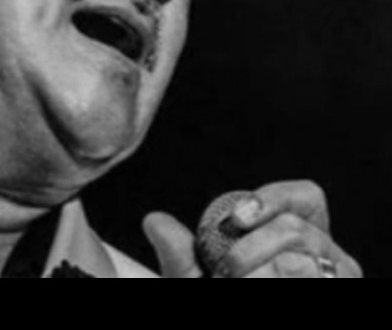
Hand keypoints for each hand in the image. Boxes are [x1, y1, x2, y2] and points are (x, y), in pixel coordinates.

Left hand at [143, 181, 362, 277]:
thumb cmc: (224, 299)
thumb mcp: (199, 280)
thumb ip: (180, 255)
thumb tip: (154, 221)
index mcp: (300, 239)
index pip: (304, 197)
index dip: (272, 199)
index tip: (237, 218)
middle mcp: (328, 258)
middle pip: (294, 229)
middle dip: (250, 250)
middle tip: (226, 272)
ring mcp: (337, 278)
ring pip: (299, 264)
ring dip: (259, 275)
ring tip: (235, 281)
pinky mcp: (341, 288)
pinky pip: (310, 279)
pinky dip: (270, 279)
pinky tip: (259, 281)